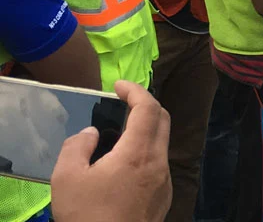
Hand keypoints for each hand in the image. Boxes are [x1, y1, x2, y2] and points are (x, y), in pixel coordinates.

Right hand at [51, 81, 171, 221]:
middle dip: (145, 105)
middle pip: (162, 121)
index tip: (118, 85)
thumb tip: (92, 134)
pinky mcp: (164, 198)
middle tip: (123, 104)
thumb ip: (78, 146)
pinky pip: (159, 164)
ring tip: (118, 135)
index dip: (136, 90)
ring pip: (162, 144)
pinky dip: (146, 152)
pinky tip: (124, 165)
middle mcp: (159, 163)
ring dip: (146, 131)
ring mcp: (165, 182)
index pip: (149, 108)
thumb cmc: (87, 216)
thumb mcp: (67, 178)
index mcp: (139, 153)